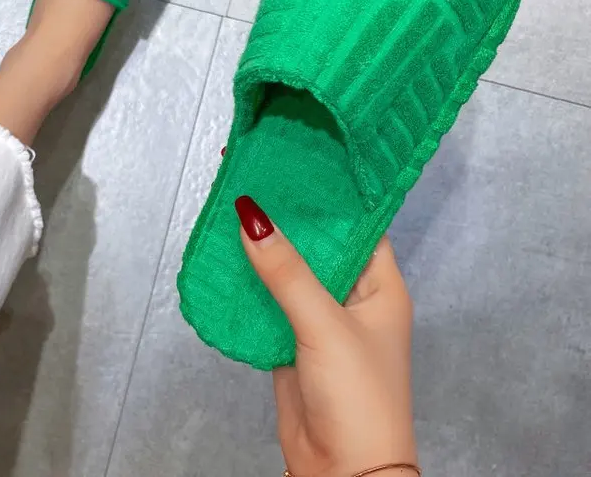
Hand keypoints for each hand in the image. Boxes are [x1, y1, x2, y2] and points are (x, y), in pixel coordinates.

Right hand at [236, 196, 417, 476]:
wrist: (341, 474)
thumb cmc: (361, 401)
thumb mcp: (325, 325)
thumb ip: (288, 273)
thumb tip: (255, 219)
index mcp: (380, 284)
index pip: (358, 224)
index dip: (331, 195)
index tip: (302, 164)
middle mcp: (352, 296)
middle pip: (317, 244)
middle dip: (289, 217)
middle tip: (260, 178)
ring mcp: (320, 317)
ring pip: (289, 271)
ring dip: (266, 248)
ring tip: (237, 209)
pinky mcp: (292, 339)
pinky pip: (269, 300)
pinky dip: (250, 282)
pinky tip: (229, 258)